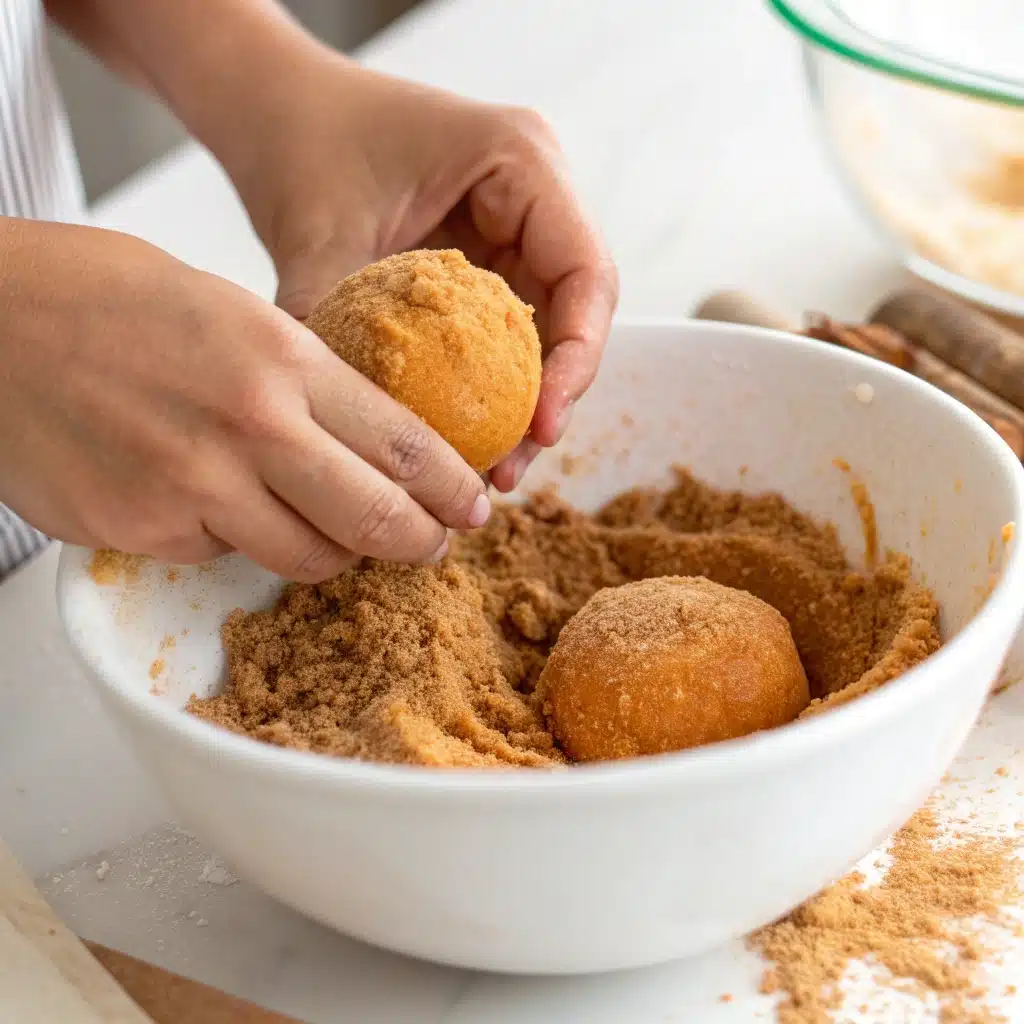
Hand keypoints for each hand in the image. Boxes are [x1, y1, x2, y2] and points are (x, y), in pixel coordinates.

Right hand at [0, 219, 488, 580]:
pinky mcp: (143, 532)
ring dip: (334, 554)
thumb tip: (363, 439)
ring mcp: (193, 487)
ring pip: (310, 559)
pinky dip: (239, 541)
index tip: (475, 505)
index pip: (406, 445)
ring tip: (332, 530)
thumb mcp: (230, 310)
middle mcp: (250, 428)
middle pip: (377, 520)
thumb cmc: (102, 298)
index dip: (454, 488)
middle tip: (433, 544)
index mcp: (283, 358)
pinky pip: (225, 556)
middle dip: (421, 542)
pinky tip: (218, 503)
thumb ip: (303, 378)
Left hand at [224, 55, 618, 492]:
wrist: (278, 115)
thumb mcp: (316, 237)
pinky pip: (502, 335)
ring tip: (487, 473)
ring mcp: (512, 232)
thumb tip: (346, 432)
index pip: (585, 271)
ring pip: (543, 333)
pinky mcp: (485, 265)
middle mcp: (532, 197)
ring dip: (521, 404)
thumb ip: (334, 324)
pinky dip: (488, 388)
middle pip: (574, 313)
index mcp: (520, 161)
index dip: (579, 358)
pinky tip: (460, 439)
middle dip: (549, 398)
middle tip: (509, 469)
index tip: (543, 426)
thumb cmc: (302, 144)